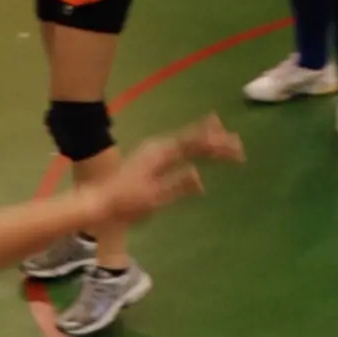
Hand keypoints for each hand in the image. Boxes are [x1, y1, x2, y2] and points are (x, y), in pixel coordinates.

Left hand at [91, 114, 244, 223]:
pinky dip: (191, 144)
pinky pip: (177, 146)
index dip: (217, 145)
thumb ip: (176, 186)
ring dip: (205, 139)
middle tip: (238, 142)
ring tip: (223, 133)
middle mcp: (158, 147)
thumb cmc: (126, 203)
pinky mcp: (150, 159)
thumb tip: (200, 176)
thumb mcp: (154, 198)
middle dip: (215, 138)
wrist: (99, 202)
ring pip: (185, 140)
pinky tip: (195, 148)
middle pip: (192, 138)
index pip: (195, 145)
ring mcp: (153, 151)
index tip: (237, 149)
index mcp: (161, 154)